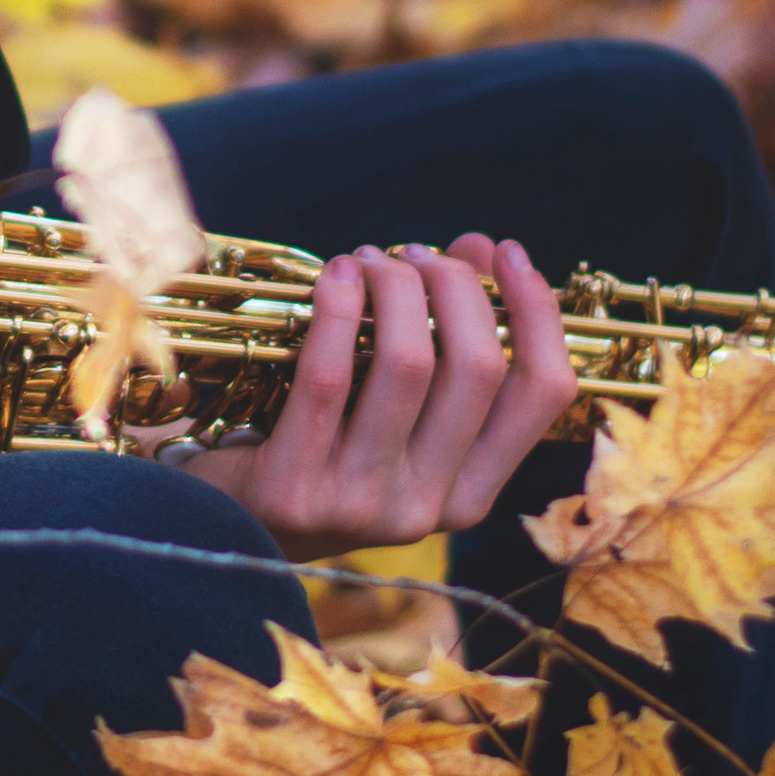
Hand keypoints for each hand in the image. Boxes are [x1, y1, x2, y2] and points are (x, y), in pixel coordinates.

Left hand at [185, 234, 576, 562]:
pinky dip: (338, 310)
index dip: (537, 313)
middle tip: (415, 253)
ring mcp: (364, 503)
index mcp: (472, 492)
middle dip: (454, 286)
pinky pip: (329, 378)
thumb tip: (486, 251)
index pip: (543, 395)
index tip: (507, 253)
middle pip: (478, 368)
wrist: (232, 524)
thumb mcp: (398, 414)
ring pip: (409, 364)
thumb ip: (448, 344)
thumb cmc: (326, 447)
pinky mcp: (297, 488)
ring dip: (393, 288)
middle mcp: (430, 506)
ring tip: (369, 259)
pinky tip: (335, 275)